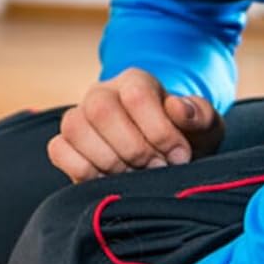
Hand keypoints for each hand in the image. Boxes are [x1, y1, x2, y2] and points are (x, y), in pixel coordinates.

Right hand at [49, 68, 223, 182]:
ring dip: (109, 160)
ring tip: (134, 176)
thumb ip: (199, 114)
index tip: (181, 157)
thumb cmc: (185, 140)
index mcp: (135, 82)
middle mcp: (101, 94)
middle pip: (100, 109)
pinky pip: (58, 150)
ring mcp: (79, 119)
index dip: (160, 130)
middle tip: (156, 169)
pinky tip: (110, 181)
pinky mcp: (64, 145)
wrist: (166, 160)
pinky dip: (83, 169)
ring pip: (75, 128)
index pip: (136, 94)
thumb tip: (179, 110)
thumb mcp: (205, 127)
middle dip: (133, 147)